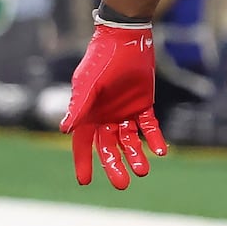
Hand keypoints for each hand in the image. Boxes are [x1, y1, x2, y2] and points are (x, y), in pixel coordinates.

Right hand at [59, 20, 166, 189]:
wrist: (126, 40)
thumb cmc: (101, 60)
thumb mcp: (89, 84)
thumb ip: (79, 106)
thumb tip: (65, 130)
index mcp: (87, 115)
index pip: (83, 145)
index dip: (84, 162)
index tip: (84, 182)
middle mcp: (105, 118)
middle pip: (109, 148)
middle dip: (114, 166)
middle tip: (122, 185)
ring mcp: (125, 113)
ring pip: (130, 141)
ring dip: (136, 156)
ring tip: (143, 172)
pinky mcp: (143, 106)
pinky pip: (149, 127)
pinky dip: (155, 139)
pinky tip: (162, 151)